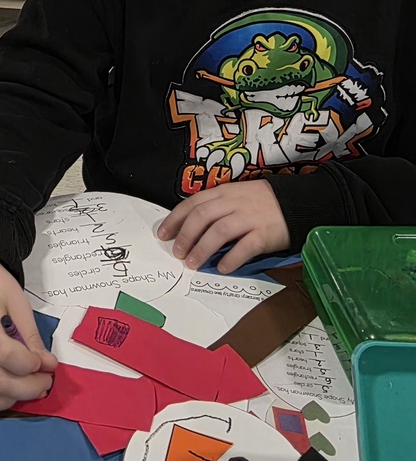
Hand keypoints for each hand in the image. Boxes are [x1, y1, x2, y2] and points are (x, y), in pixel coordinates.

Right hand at [0, 256, 57, 412]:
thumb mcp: (18, 302)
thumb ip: (31, 336)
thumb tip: (48, 364)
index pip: (6, 356)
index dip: (30, 365)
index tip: (46, 362)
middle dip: (29, 388)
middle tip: (46, 380)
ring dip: (13, 399)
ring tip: (31, 386)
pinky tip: (14, 387)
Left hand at [157, 179, 290, 274]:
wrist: (297, 204)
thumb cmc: (261, 203)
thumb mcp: (235, 196)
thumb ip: (215, 207)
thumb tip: (190, 228)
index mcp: (223, 193)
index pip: (193, 204)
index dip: (175, 219)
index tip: (163, 234)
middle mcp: (234, 203)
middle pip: (202, 217)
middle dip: (186, 236)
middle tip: (177, 253)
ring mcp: (249, 218)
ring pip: (219, 231)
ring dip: (202, 249)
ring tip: (193, 264)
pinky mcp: (264, 234)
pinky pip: (245, 247)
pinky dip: (231, 258)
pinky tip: (221, 268)